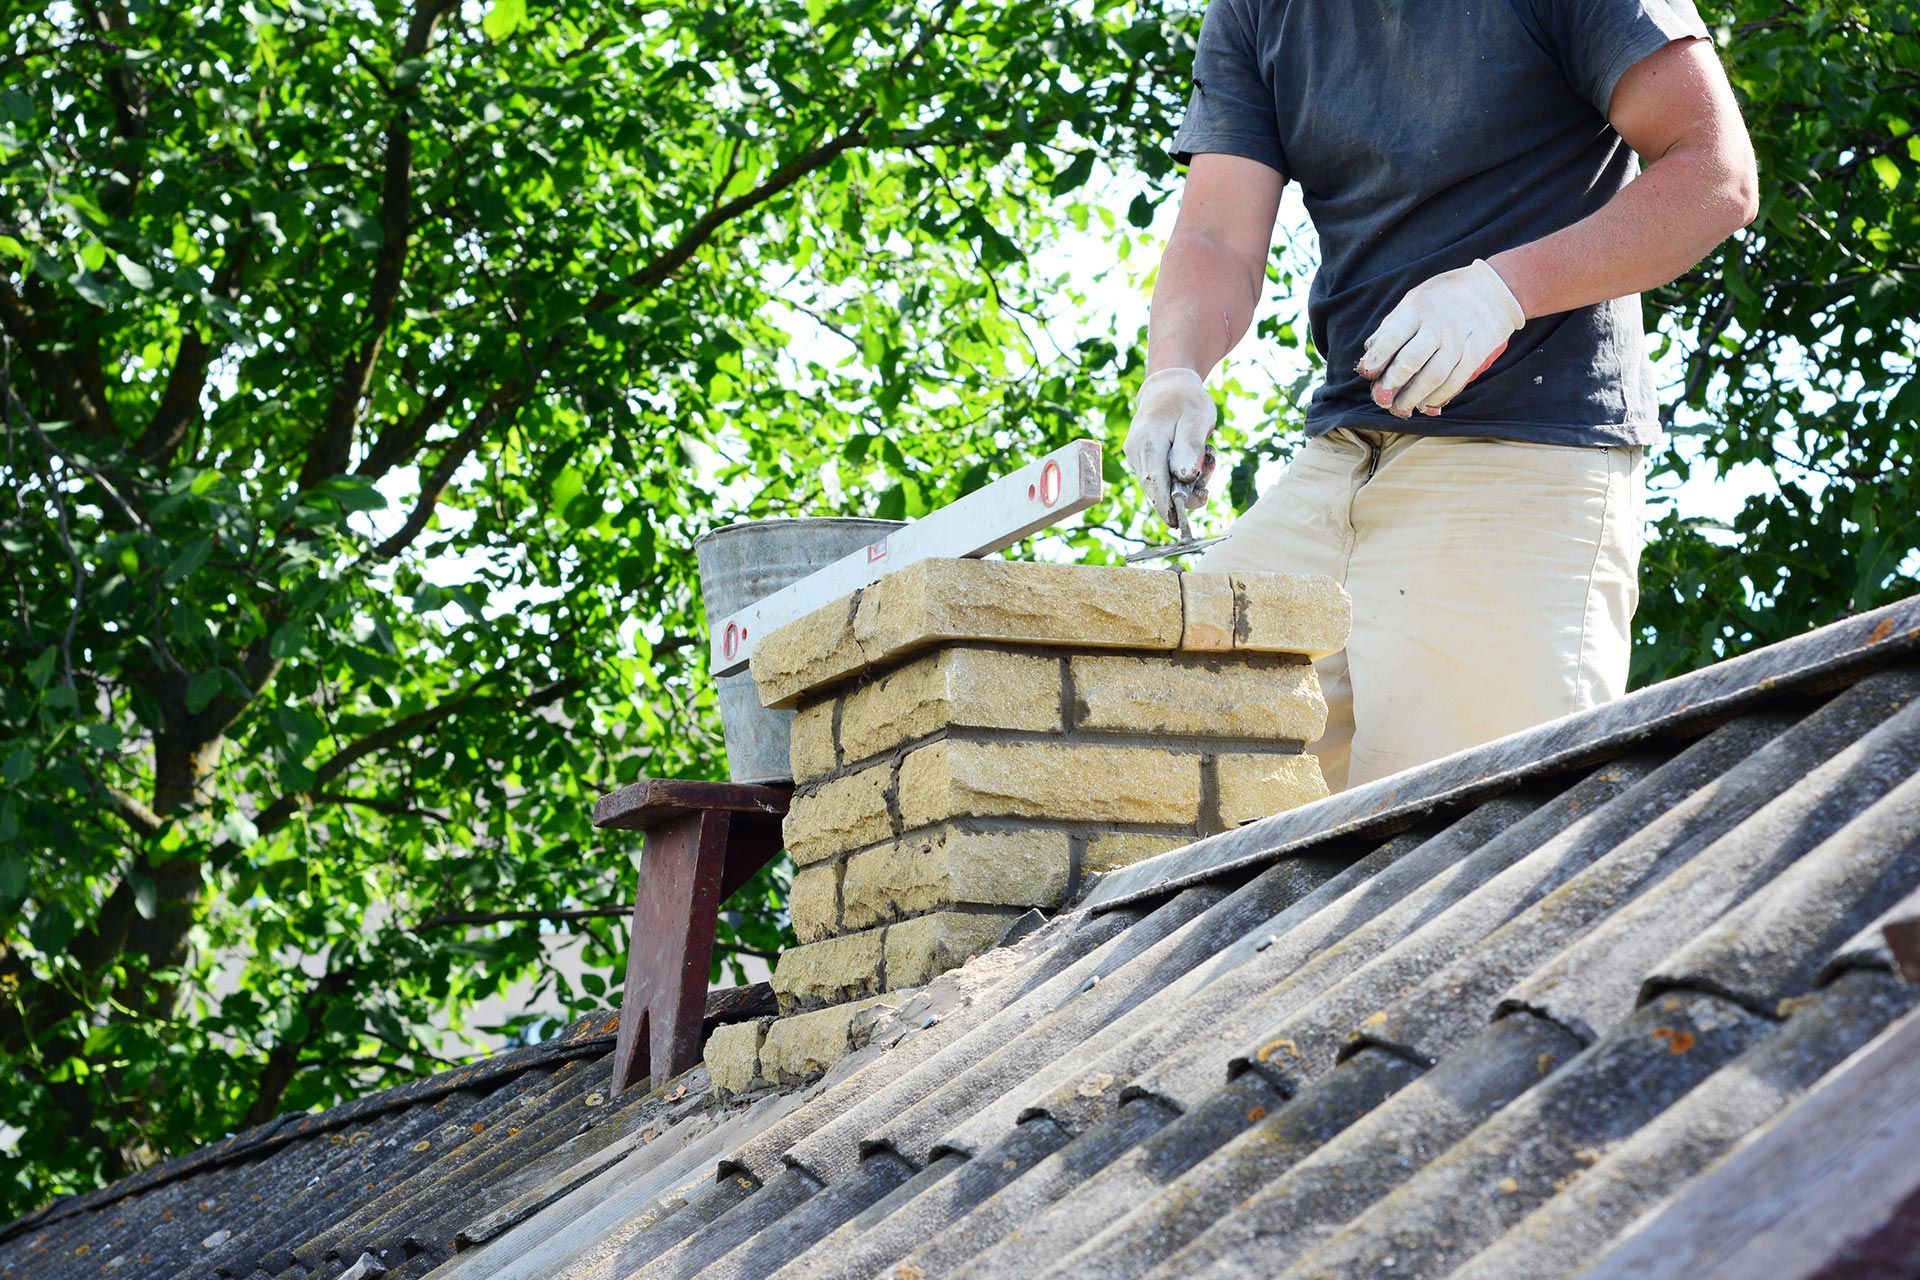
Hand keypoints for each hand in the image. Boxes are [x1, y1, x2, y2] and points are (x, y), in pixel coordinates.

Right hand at [1124, 367, 1217, 527]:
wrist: (1169, 388)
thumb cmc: (1186, 402)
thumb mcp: (1196, 419)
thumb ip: (1190, 448)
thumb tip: (1185, 477)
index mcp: (1147, 442)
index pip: (1154, 480)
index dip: (1166, 504)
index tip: (1176, 523)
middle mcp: (1136, 454)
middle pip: (1157, 488)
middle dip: (1183, 496)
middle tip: (1206, 492)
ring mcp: (1137, 459)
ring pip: (1161, 485)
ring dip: (1186, 484)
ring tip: (1207, 458)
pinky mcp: (1144, 463)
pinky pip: (1162, 479)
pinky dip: (1181, 478)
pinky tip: (1197, 461)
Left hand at [1357, 259, 1524, 417]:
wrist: (1495, 290)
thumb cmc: (1444, 296)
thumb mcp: (1415, 299)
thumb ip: (1392, 326)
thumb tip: (1369, 354)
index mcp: (1418, 309)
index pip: (1393, 336)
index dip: (1378, 358)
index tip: (1367, 372)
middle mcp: (1439, 326)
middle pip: (1411, 360)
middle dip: (1392, 383)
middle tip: (1381, 398)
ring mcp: (1459, 342)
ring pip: (1434, 376)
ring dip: (1413, 397)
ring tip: (1399, 408)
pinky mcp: (1475, 356)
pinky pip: (1455, 382)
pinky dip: (1438, 397)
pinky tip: (1425, 405)